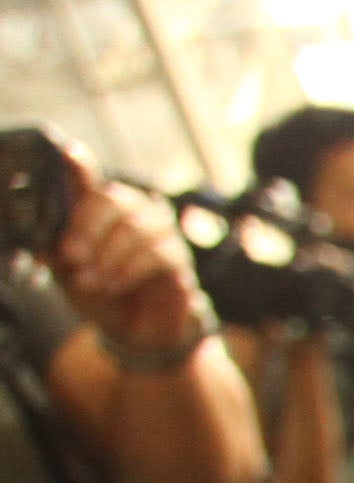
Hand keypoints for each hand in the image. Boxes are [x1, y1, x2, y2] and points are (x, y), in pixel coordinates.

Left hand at [53, 178, 208, 361]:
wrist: (133, 330)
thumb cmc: (99, 293)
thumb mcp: (68, 273)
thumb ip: (58, 253)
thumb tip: (47, 244)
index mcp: (98, 212)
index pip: (89, 180)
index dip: (80, 165)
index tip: (67, 153)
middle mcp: (131, 213)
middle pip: (114, 199)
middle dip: (88, 229)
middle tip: (72, 256)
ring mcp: (159, 233)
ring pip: (136, 227)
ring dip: (109, 257)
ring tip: (92, 281)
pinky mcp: (178, 257)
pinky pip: (157, 253)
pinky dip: (129, 270)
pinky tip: (114, 285)